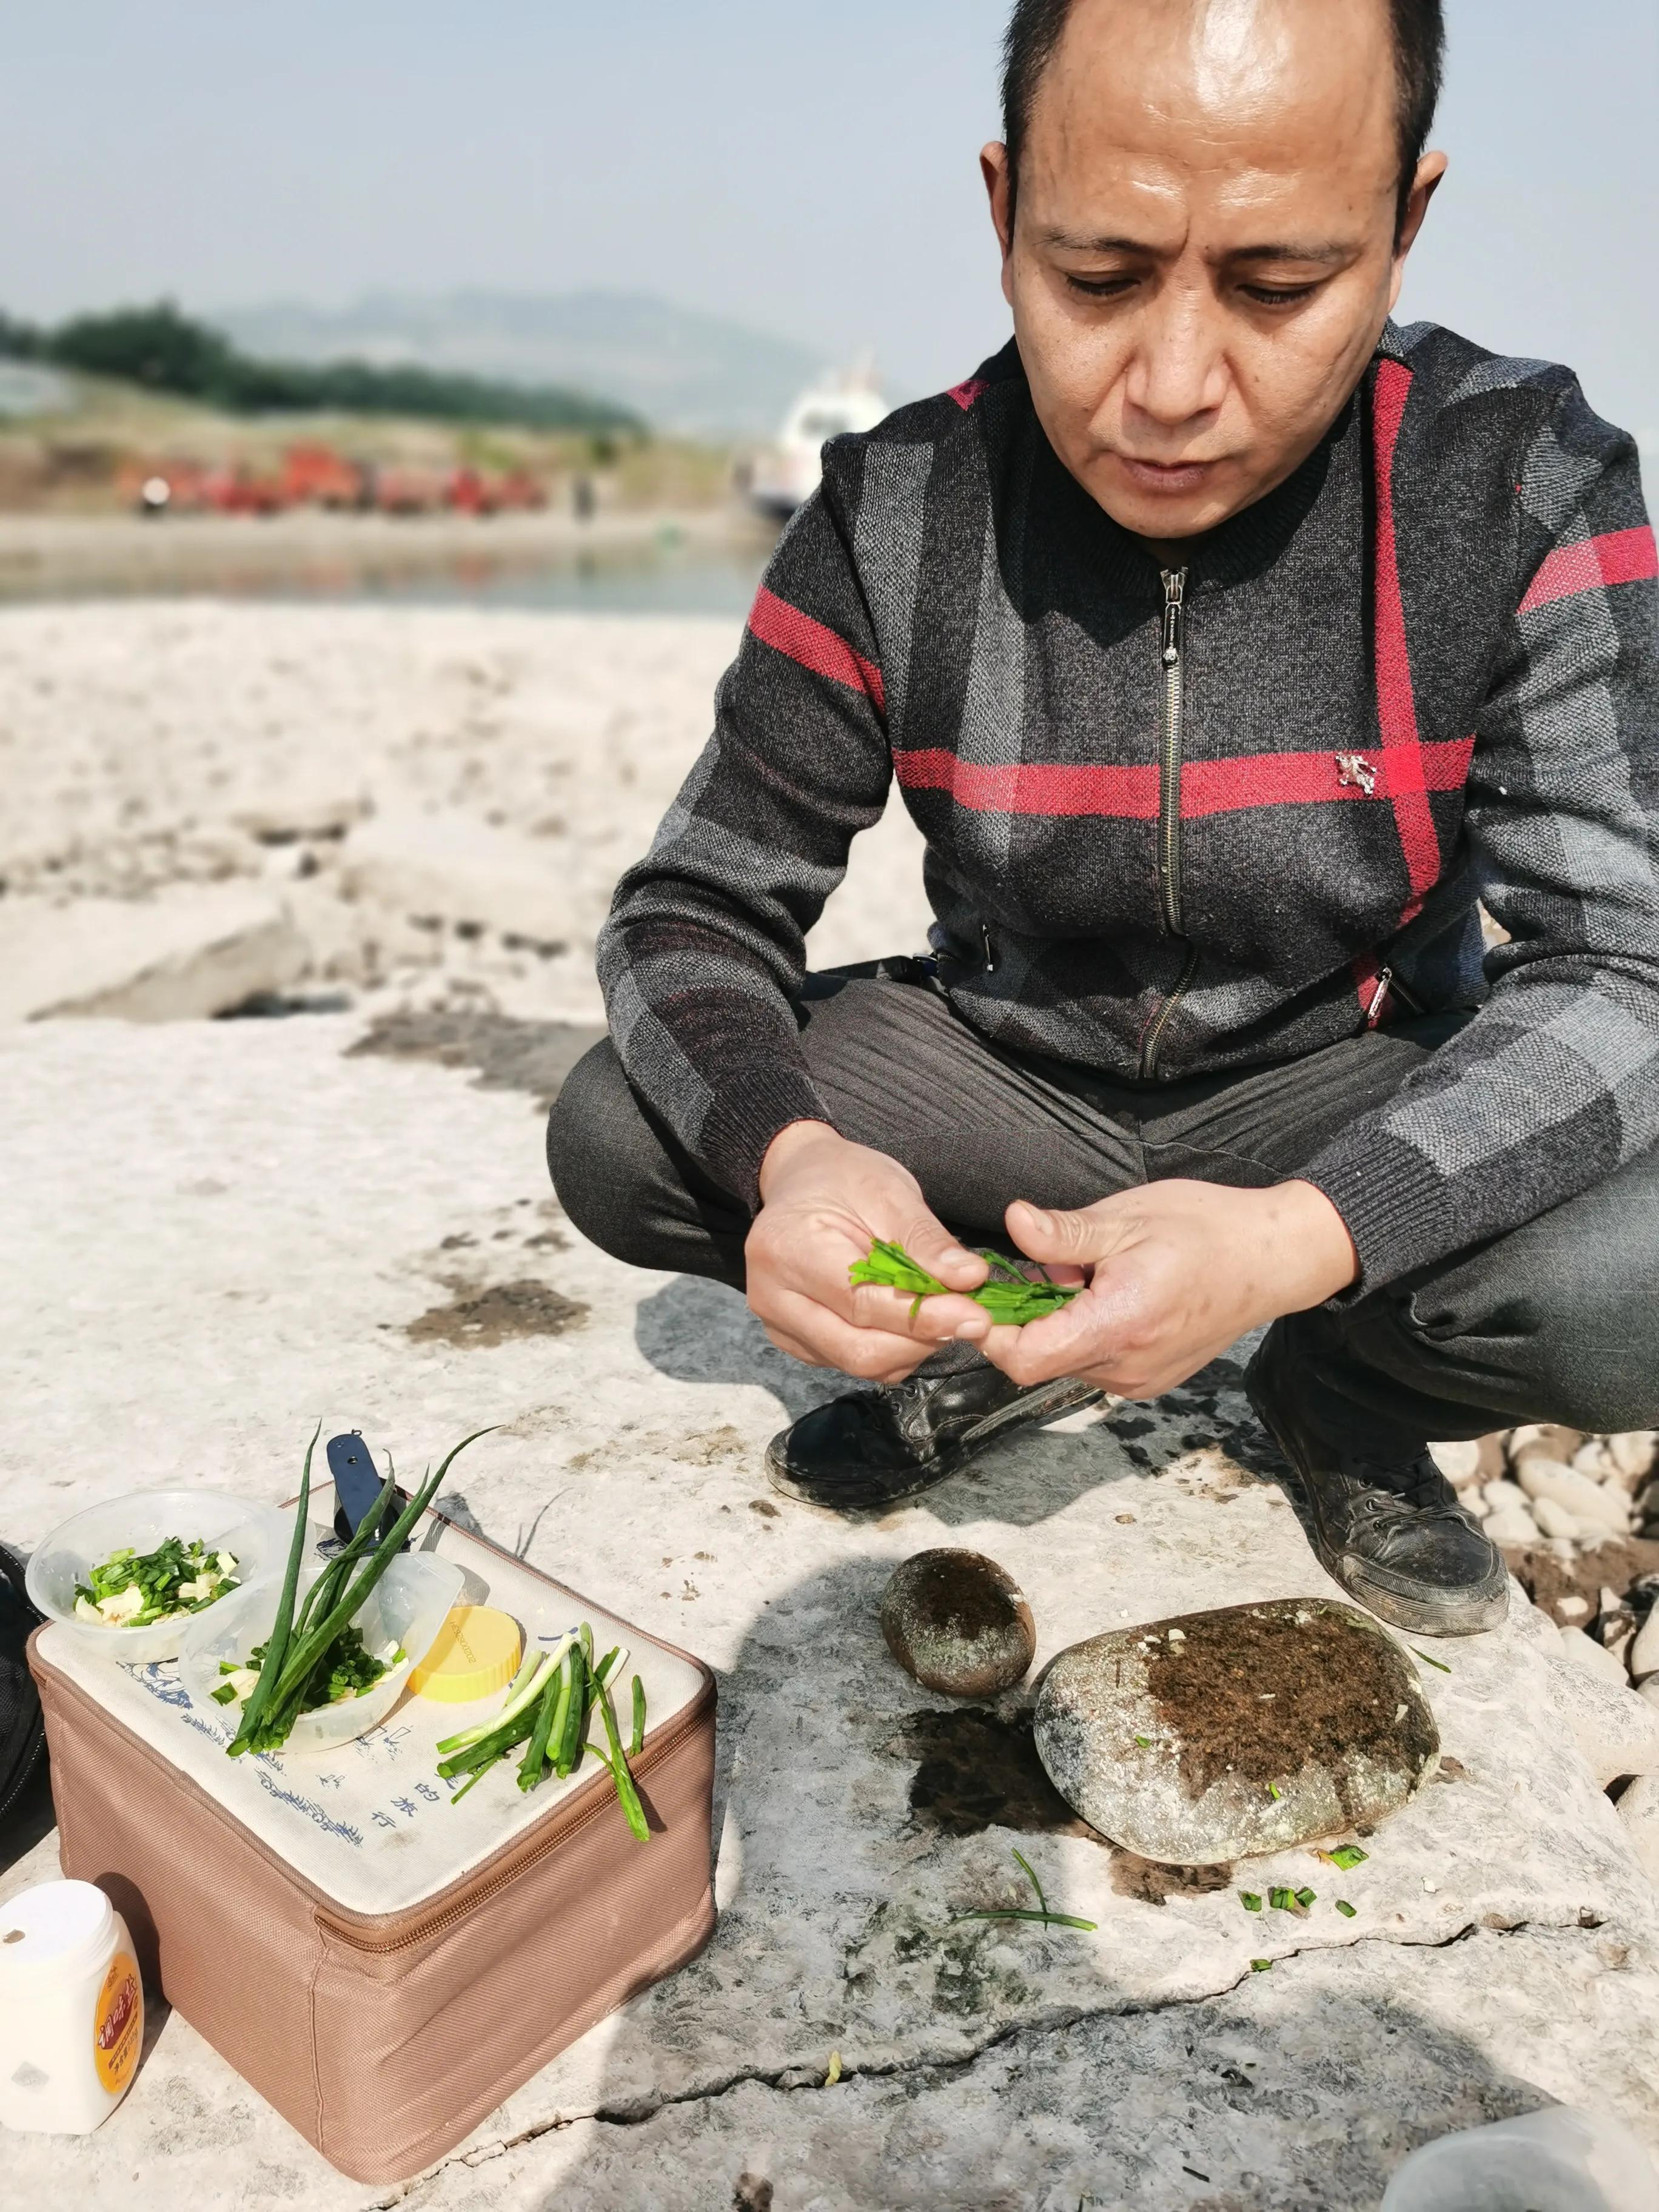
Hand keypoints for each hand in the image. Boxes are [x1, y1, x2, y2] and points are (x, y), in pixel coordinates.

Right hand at [746, 1122, 992, 1381]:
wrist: (800, 1181)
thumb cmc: (842, 1179)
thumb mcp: (888, 1192)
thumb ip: (926, 1242)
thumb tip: (971, 1279)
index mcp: (786, 1250)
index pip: (861, 1303)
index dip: (924, 1317)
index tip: (976, 1317)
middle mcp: (772, 1298)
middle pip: (858, 1349)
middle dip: (922, 1340)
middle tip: (968, 1318)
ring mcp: (779, 1325)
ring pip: (859, 1364)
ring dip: (912, 1348)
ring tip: (941, 1311)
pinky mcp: (794, 1342)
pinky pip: (851, 1362)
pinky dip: (893, 1349)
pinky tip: (911, 1318)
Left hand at [974, 1179, 1358, 1398]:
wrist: (1272, 1260)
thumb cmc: (1204, 1229)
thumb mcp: (1127, 1219)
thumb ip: (1064, 1232)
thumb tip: (1012, 1222)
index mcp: (1116, 1326)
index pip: (1022, 1359)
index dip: (990, 1329)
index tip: (983, 1292)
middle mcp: (1126, 1367)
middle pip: (1039, 1360)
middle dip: (1024, 1318)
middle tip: (1047, 1267)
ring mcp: (1139, 1380)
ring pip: (1065, 1361)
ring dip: (1056, 1324)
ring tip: (1086, 1275)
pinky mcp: (1149, 1380)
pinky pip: (1094, 1362)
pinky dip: (1084, 1332)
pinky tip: (1108, 1295)